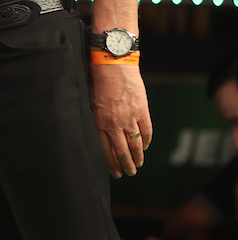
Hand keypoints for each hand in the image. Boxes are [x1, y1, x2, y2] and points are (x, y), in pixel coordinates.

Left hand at [90, 62, 151, 177]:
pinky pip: (146, 131)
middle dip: (125, 165)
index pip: (106, 149)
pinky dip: (146, 141)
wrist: (113, 66)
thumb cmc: (99, 82)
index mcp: (100, 122)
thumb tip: (101, 134)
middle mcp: (115, 123)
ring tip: (138, 165)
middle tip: (128, 173)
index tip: (115, 172)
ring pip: (135, 144)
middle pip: (121, 150)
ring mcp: (130, 118)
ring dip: (137, 157)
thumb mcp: (92, 103)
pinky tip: (145, 147)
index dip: (111, 162)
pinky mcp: (142, 111)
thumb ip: (98, 119)